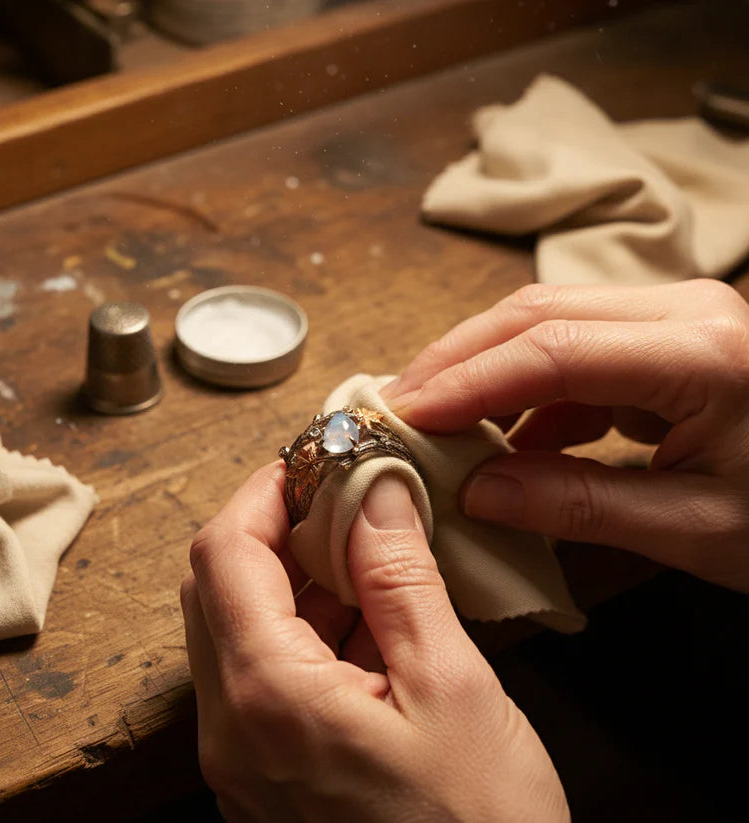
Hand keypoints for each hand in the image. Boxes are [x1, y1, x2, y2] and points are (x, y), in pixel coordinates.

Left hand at [181, 463, 568, 821]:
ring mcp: (244, 757)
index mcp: (267, 700)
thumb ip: (401, 578)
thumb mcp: (452, 687)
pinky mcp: (268, 773)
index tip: (316, 461)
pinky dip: (308, 629)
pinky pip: (265, 673)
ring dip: (298, 578)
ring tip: (371, 556)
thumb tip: (375, 488)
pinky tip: (372, 620)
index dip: (265, 491)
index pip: (223, 553)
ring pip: (242, 627)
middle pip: (220, 586)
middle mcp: (233, 730)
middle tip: (347, 501)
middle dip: (279, 528)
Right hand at [382, 279, 748, 591]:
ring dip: (483, 370)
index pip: (552, 350)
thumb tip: (478, 492)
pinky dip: (524, 391)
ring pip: (546, 321)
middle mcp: (684, 310)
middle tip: (397, 407)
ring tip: (432, 421)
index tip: (404, 416)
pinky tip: (502, 438)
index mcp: (704, 353)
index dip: (466, 383)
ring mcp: (674, 315)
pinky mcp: (664, 336)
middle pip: (536, 313)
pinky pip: (572, 349)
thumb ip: (582, 506)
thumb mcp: (698, 529)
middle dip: (456, 360)